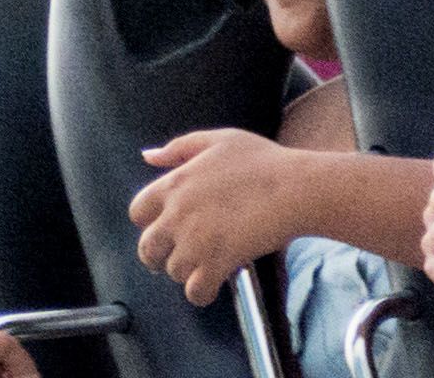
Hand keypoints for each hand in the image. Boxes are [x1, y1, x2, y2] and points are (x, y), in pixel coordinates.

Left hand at [129, 130, 299, 297]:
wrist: (296, 187)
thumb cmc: (263, 162)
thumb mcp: (215, 140)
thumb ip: (178, 148)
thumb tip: (147, 156)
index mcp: (173, 185)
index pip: (137, 212)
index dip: (149, 224)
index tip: (163, 229)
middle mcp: (177, 214)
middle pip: (148, 248)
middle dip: (157, 257)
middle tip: (172, 260)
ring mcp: (196, 241)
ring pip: (173, 270)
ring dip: (185, 273)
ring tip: (202, 267)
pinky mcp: (219, 263)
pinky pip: (196, 291)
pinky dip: (200, 293)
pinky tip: (210, 287)